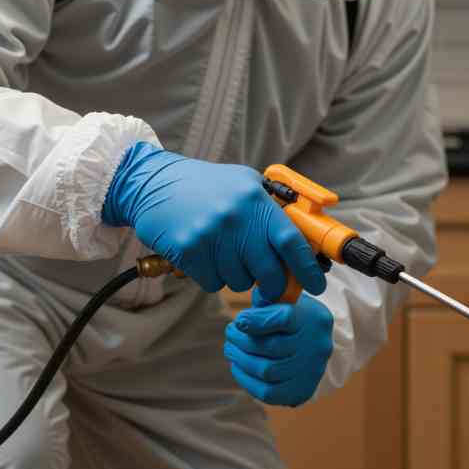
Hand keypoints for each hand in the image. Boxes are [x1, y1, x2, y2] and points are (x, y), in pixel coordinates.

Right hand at [102, 144, 326, 302]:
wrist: (153, 184)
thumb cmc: (205, 185)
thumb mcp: (244, 183)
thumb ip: (272, 209)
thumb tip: (303, 242)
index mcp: (255, 200)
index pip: (292, 242)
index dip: (306, 269)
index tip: (316, 285)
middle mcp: (236, 218)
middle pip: (269, 272)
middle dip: (273, 285)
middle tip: (268, 284)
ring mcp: (211, 236)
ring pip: (239, 281)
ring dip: (236, 276)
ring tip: (223, 253)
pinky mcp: (189, 252)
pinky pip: (213, 283)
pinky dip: (212, 277)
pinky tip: (204, 256)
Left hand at [223, 287, 333, 406]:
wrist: (316, 342)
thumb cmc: (295, 314)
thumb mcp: (286, 299)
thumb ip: (267, 300)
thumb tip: (244, 320)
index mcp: (314, 319)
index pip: (284, 319)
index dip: (257, 321)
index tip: (239, 320)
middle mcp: (317, 346)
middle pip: (271, 347)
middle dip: (242, 340)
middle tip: (229, 333)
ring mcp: (312, 371)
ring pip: (267, 370)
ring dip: (240, 359)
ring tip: (230, 349)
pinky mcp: (302, 391)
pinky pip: (268, 392)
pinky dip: (246, 380)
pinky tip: (238, 366)